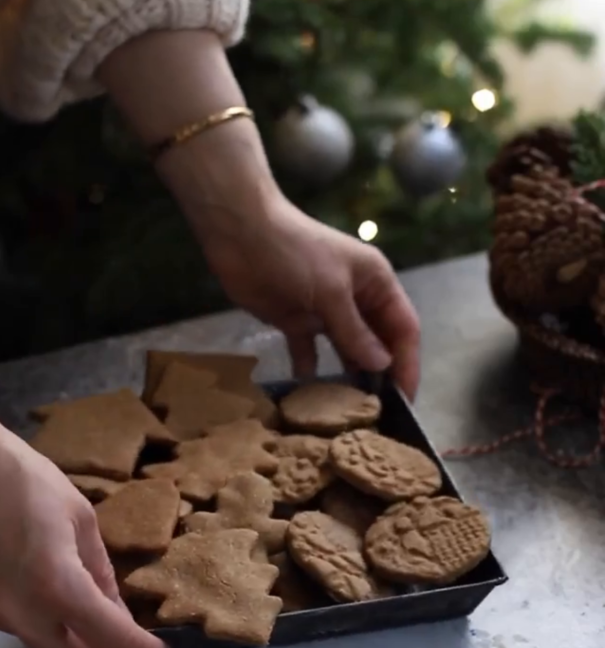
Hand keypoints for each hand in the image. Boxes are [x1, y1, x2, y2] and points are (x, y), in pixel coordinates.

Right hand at [0, 423, 167, 647]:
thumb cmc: (22, 477)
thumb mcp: (78, 516)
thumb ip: (100, 571)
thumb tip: (118, 610)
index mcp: (57, 584)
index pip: (110, 640)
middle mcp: (21, 613)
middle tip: (116, 625)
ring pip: (41, 647)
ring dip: (65, 634)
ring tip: (73, 591)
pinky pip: (14, 627)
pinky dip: (34, 616)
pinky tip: (32, 576)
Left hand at [99, 31, 418, 395]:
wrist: (240, 233)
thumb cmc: (294, 252)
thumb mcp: (331, 291)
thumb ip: (355, 331)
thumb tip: (381, 366)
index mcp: (376, 282)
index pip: (403, 328)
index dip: (408, 363)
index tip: (406, 399)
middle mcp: (357, 298)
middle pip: (378, 342)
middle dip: (381, 374)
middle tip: (381, 414)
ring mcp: (326, 311)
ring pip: (347, 350)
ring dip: (350, 376)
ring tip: (352, 410)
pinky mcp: (296, 320)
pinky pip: (310, 352)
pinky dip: (311, 370)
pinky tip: (310, 393)